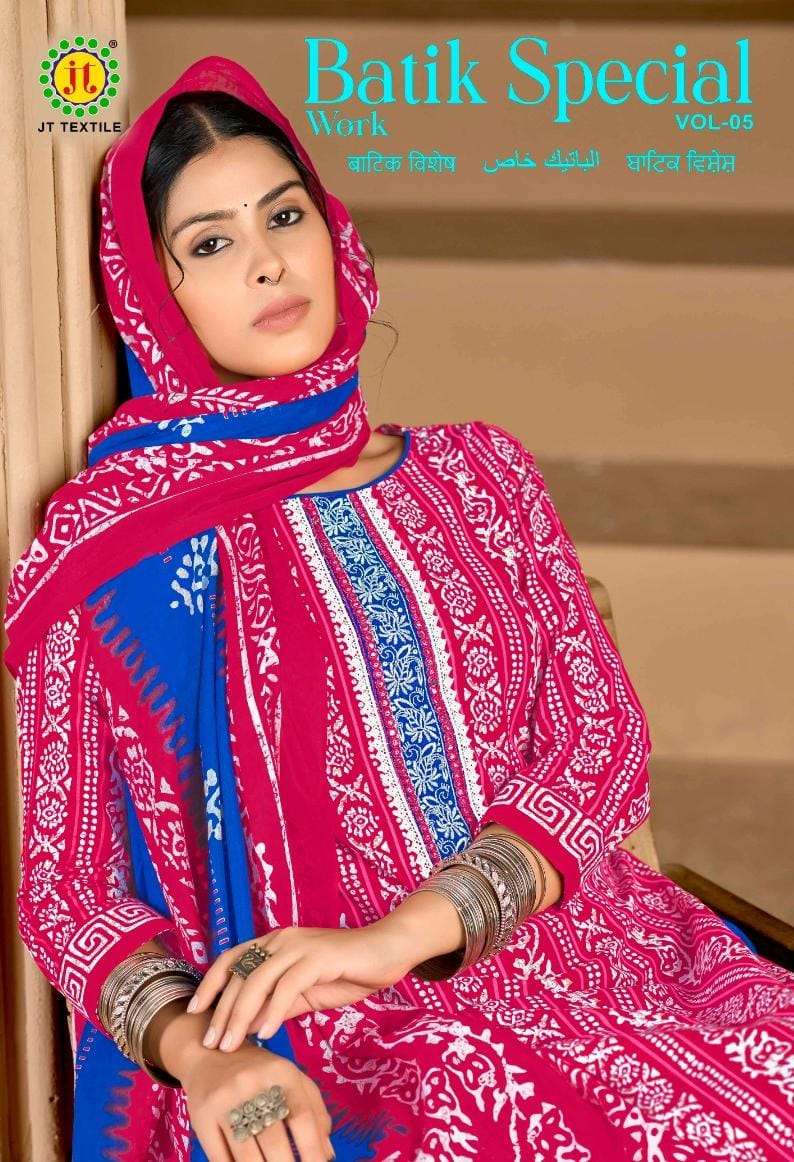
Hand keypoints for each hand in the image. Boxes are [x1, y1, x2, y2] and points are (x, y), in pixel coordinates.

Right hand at [181, 1038, 333, 1161]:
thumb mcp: (291, 1077)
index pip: (302, 1117)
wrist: (209, 1054)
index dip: (313, 1149)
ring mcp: (225, 1101)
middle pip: (274, 1139)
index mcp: (281, 1073)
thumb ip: (315, 1109)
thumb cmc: (259, 1072)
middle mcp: (253, 1084)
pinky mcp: (202, 1117)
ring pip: (246, 1154)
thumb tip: (327, 1152)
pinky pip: (220, 1157)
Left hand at [188, 923, 414, 1053]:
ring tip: (232, 1045)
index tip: (194, 1013)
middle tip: (212, 1044)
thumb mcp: (306, 992)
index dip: (210, 985)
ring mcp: (299, 945)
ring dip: (241, 1015)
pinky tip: (266, 1034)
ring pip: (259, 980)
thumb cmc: (347, 971)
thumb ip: (279, 1004)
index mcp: (275, 943)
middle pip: (240, 975)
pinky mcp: (318, 956)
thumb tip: (252, 1026)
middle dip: (222, 1012)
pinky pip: (288, 986)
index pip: (231, 960)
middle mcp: (281, 939)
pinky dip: (274, 1010)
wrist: (387, 951)